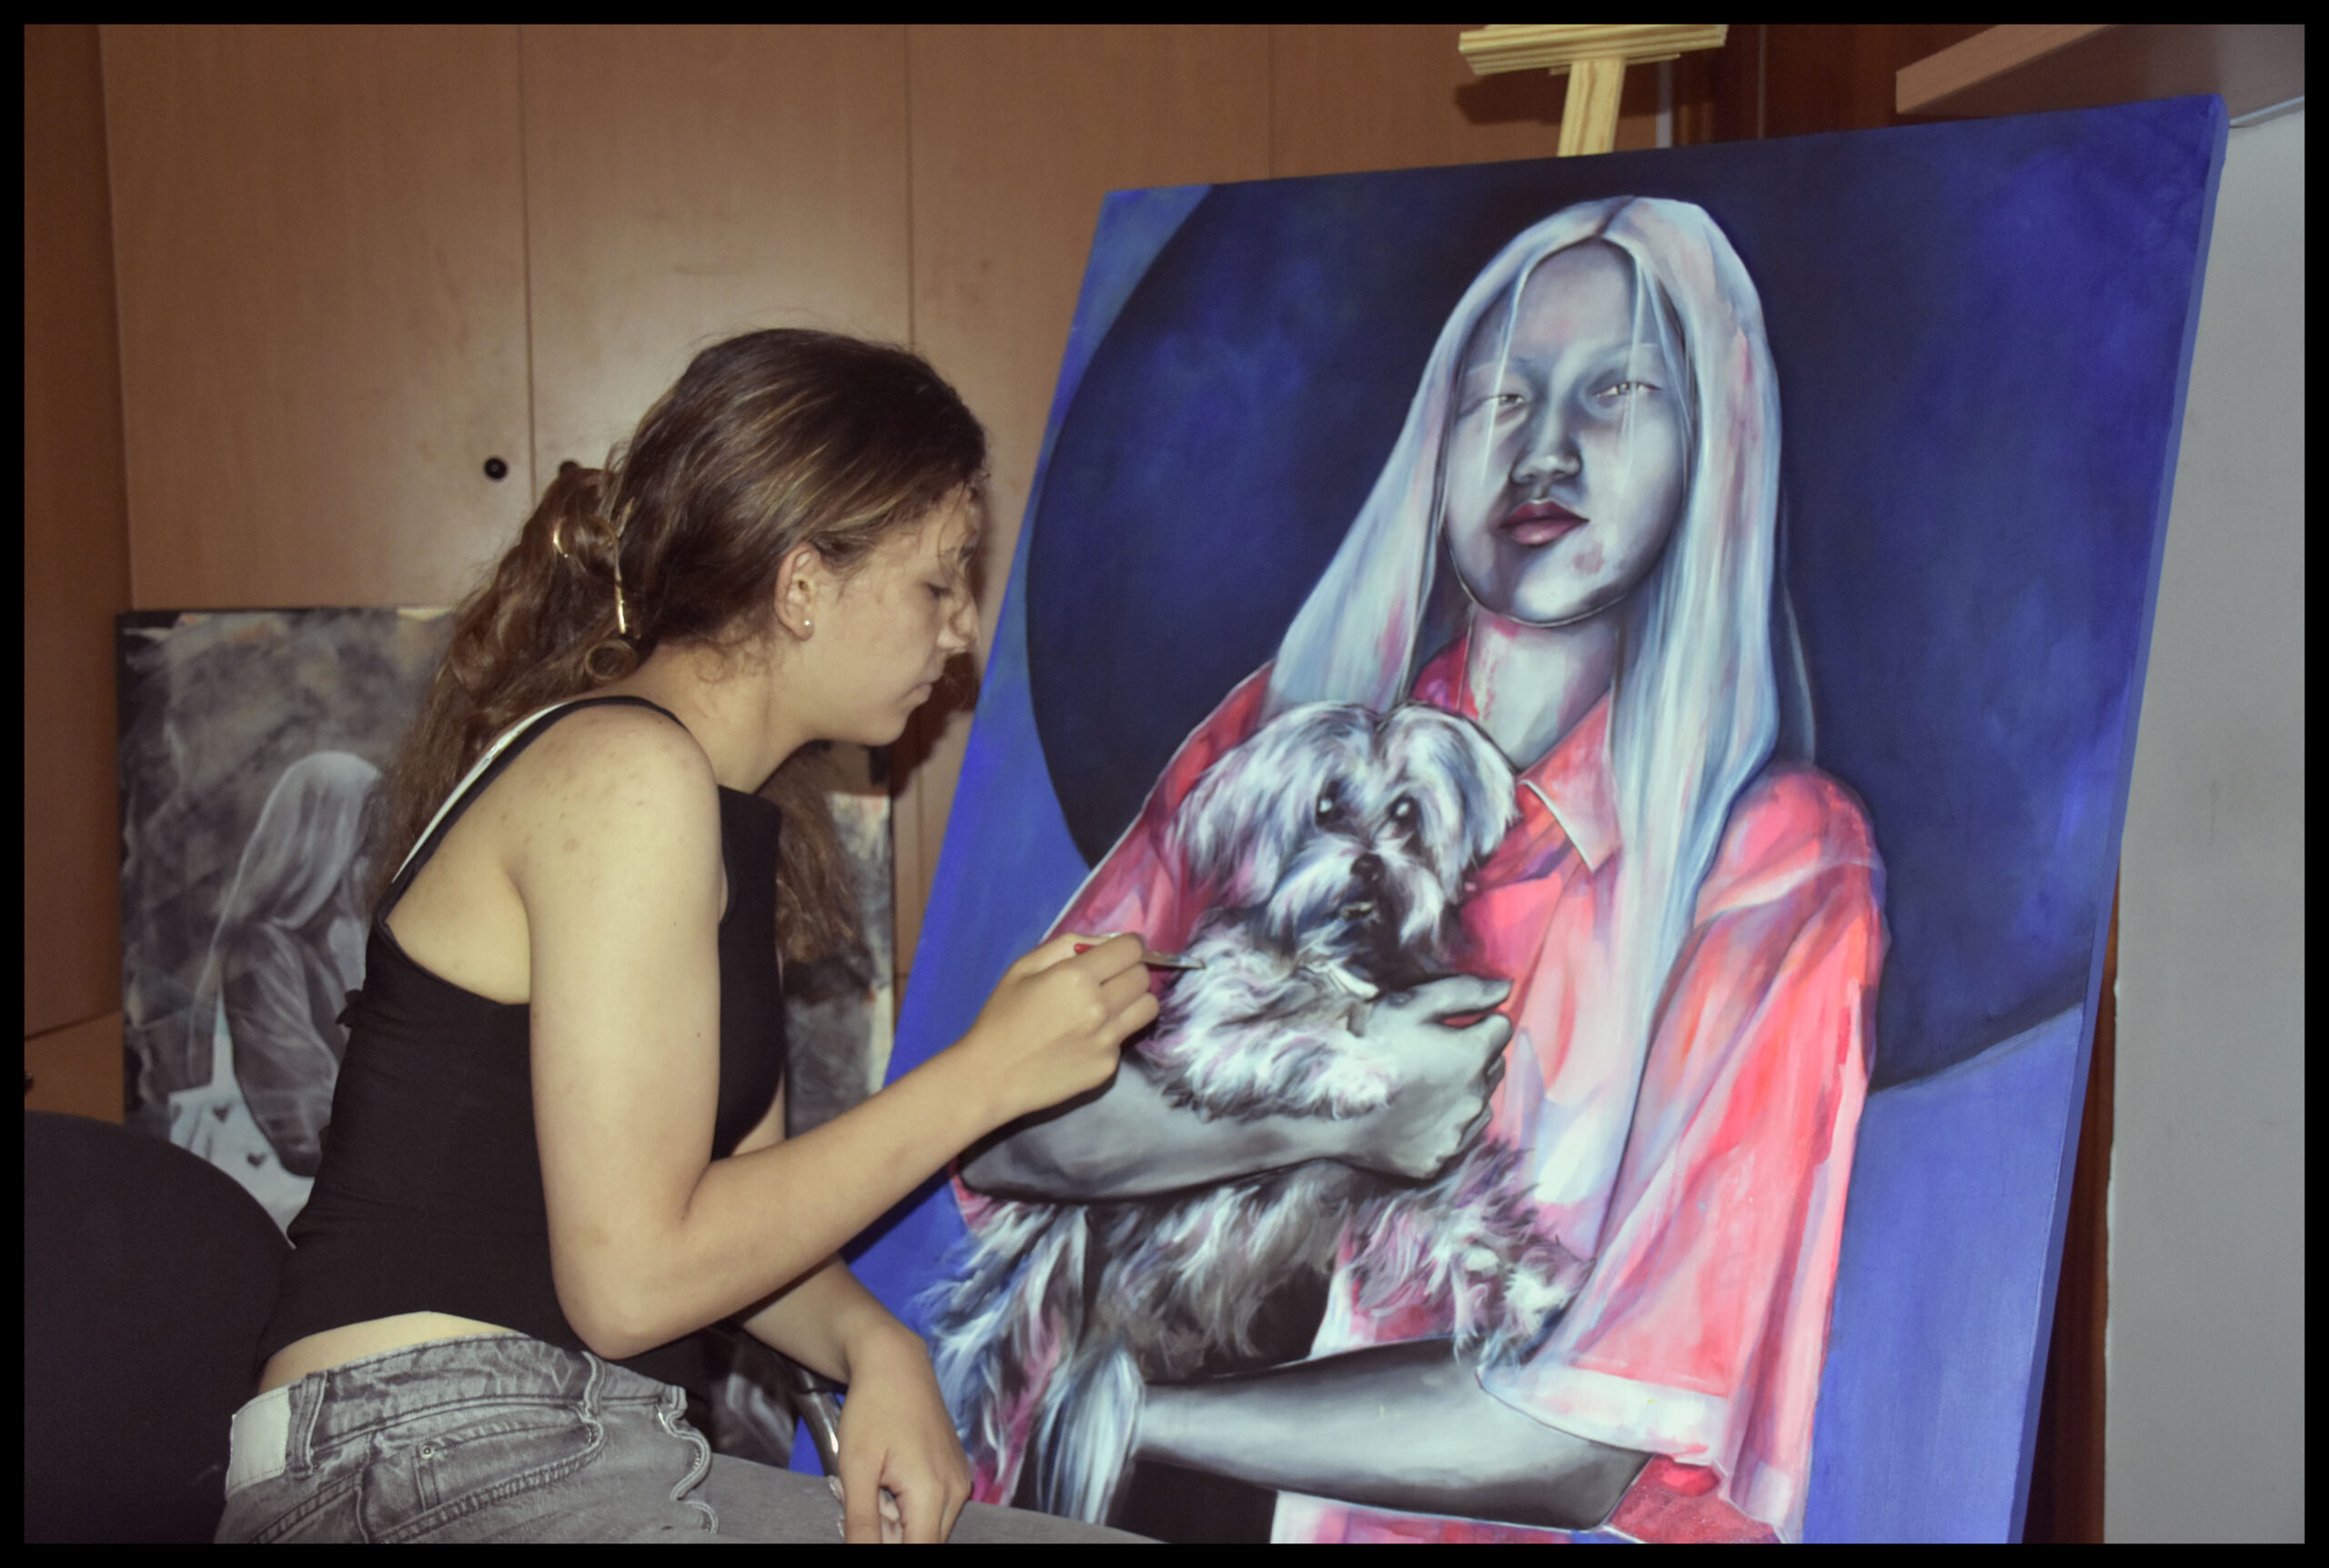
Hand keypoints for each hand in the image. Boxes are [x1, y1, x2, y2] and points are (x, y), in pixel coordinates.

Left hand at [830, 1330, 971, 1543]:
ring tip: (875, 1482)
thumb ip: (862, 1523)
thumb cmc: (873, 1408)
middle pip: (923, 1541)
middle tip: (863, 1497)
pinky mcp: (956, 1473)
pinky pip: (934, 1507)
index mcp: (933, 1492)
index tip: (867, 1530)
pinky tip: (889, 1477)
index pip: (919, 1551)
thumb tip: (861, 1553)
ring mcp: (959, 1481)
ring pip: (927, 1526)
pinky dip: (907, 1504)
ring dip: (897, 1519)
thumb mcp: (856, 1468)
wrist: (895, 1364)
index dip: (888, 1551)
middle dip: (889, 1533)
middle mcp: (957, 1490)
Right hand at [953, 932, 1160, 1124]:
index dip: (1128, 946)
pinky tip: (1085, 1039)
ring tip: (1107, 1006)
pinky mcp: (1109, 1067)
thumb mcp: (1024, 967)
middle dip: (1129, 971)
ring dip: (1133, 1000)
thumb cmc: (1002, 1017)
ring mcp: (1108, 1040)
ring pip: (1148, 1007)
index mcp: (1077, 976)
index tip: (1119, 952)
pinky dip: (1113, 1033)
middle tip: (1108, 979)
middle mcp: (1100, 1007)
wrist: (991, 1076)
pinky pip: (1126, 1038)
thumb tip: (1105, 942)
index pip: (1132, 950)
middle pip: (1143, 977)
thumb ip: (1067, 945)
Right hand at [1335, 974, 1512, 1179]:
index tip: (1451, 1024)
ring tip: (1426, 1082)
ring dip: (1465, 1089)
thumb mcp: (1409, 1004)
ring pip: (1481, 1101)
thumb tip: (1506, 989)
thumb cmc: (1368, 1048)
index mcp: (1473, 1054)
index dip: (1479, 1020)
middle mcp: (1476, 1095)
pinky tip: (1418, 1113)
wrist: (1329, 1107)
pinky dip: (1448, 1121)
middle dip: (1476, 1054)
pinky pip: (1459, 1133)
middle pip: (1495, 1065)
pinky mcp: (1441, 1157)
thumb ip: (1463, 992)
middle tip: (1436, 1050)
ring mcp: (1459, 1130)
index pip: (1501, 1028)